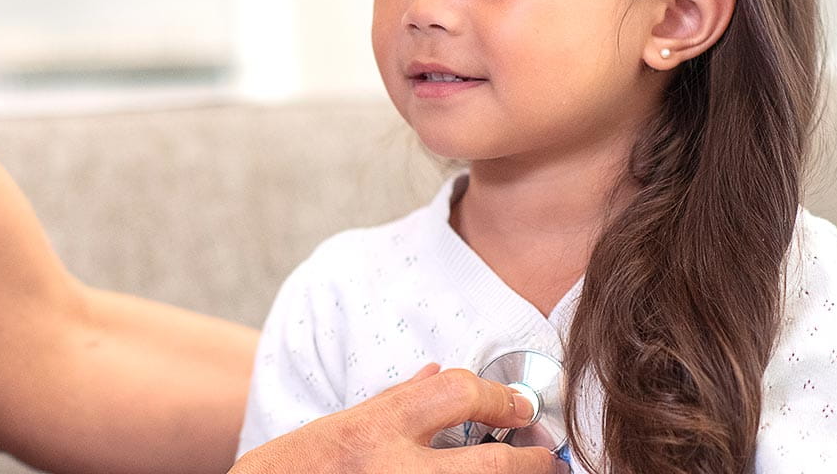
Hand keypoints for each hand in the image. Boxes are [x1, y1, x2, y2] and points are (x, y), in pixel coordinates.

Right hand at [230, 363, 567, 473]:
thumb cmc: (291, 470)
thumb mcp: (336, 427)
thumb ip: (392, 403)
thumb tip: (435, 374)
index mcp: (373, 429)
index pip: (457, 393)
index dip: (499, 396)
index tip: (517, 405)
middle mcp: (393, 471)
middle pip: (494, 464)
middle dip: (532, 459)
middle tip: (545, 456)